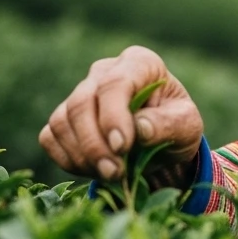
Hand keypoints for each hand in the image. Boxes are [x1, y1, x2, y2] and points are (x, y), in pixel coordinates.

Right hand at [39, 46, 202, 183]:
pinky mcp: (65, 118)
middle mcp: (104, 72)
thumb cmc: (177, 126)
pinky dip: (68, 160)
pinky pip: (50, 137)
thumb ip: (168, 125)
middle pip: (81, 103)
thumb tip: (140, 128)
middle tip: (115, 173)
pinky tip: (95, 170)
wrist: (163, 142)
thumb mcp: (187, 126)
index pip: (116, 83)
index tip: (121, 147)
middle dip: (94, 143)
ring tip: (111, 175)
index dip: (113, 116)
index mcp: (140, 63)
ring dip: (82, 155)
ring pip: (62, 121)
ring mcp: (80, 93)